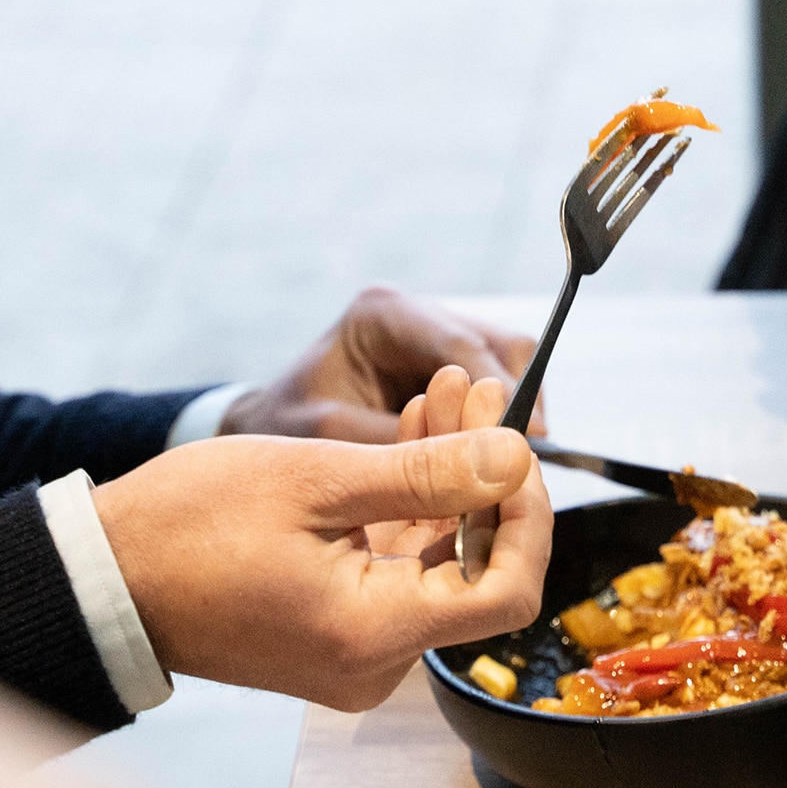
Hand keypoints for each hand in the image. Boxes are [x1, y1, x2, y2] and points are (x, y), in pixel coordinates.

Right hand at [94, 365, 549, 709]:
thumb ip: (427, 474)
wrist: (103, 574)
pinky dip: (412, 502)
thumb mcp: (317, 479)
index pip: (509, 590)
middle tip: (474, 392)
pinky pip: (399, 564)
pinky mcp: (337, 626)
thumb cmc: (187, 526)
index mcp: (372, 632)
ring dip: (450, 475)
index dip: (528, 516)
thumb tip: (515, 458)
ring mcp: (356, 646)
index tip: (515, 445)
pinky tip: (413, 432)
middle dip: (485, 473)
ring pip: (440, 558)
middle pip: (477, 567)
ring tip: (446, 393)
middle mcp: (374, 659)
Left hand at [221, 285, 545, 440]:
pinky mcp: (445, 368)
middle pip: (501, 347)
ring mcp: (434, 339)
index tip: (523, 445)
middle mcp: (417, 316)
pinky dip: (496, 427)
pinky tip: (491, 467)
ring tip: (513, 473)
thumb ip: (402, 449)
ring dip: (514, 417)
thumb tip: (475, 464)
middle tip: (527, 466)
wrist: (259, 433)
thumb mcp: (330, 440)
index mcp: (383, 314)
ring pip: (507, 366)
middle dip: (519, 406)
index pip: (461, 345)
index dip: (501, 394)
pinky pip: (493, 390)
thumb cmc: (282, 429)